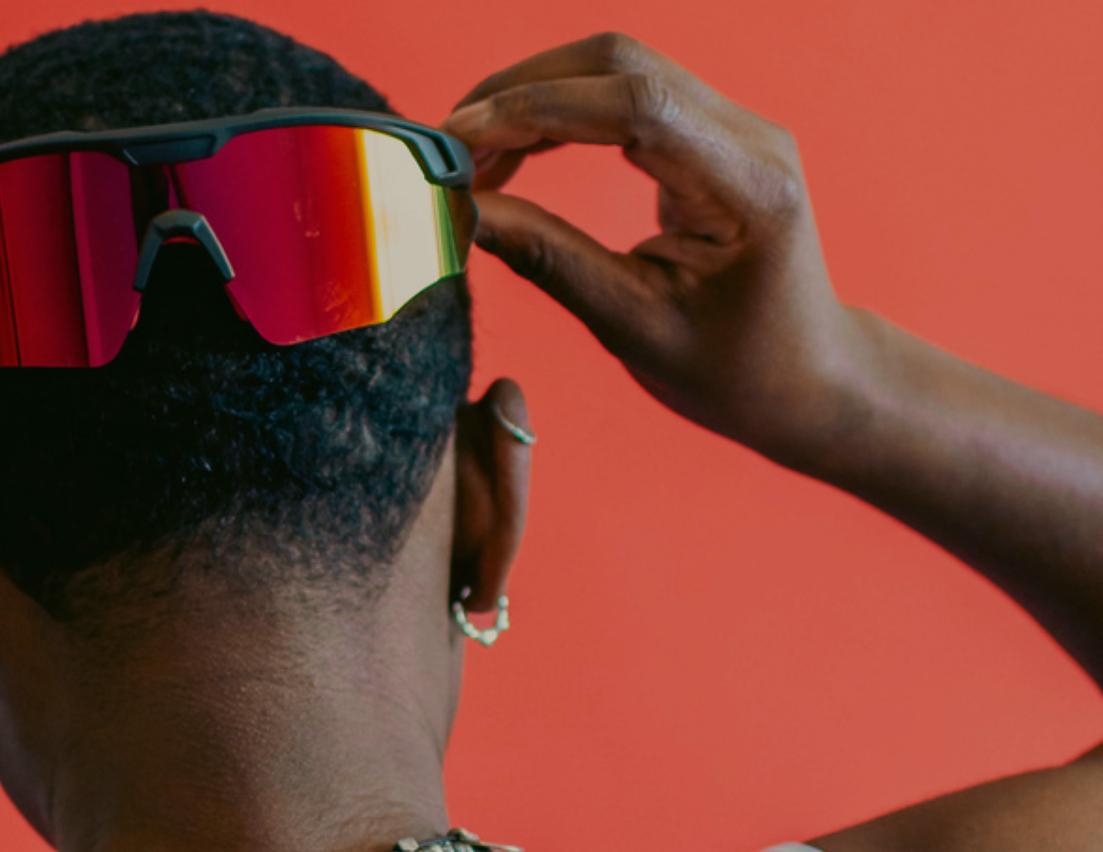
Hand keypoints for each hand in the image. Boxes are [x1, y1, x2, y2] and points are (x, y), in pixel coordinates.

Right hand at [441, 32, 875, 466]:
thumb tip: (464, 210)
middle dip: (521, 92)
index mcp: (747, 187)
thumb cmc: (735, 372)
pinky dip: (558, 114)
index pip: (634, 107)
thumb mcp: (632, 327)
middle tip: (448, 145)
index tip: (459, 142)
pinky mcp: (710, 135)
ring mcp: (734, 129)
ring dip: (532, 98)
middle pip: (620, 65)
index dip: (534, 110)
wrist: (807, 381)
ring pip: (616, 69)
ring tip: (473, 156)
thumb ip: (548, 258)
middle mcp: (750, 138)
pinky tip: (514, 154)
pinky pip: (624, 97)